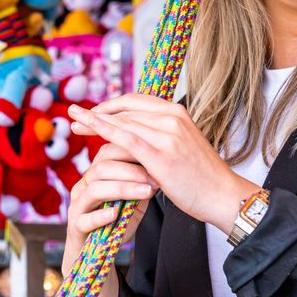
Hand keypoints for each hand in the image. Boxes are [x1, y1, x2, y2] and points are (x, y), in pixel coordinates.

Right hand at [64, 143, 155, 277]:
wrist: (95, 253)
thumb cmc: (115, 222)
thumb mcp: (132, 201)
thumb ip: (139, 185)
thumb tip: (158, 170)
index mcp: (94, 176)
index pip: (107, 153)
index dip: (130, 152)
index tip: (154, 159)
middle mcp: (83, 187)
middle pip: (101, 168)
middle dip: (130, 171)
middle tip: (153, 178)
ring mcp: (78, 207)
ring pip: (95, 190)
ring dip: (122, 189)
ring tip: (145, 192)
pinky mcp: (76, 228)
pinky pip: (85, 219)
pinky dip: (101, 215)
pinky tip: (116, 213)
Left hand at [68, 94, 260, 234]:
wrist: (222, 195)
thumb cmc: (202, 176)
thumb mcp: (181, 145)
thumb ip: (160, 135)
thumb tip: (135, 135)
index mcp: (177, 112)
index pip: (136, 101)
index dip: (111, 105)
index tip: (93, 112)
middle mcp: (172, 117)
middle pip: (125, 109)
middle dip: (97, 113)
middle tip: (75, 119)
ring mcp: (166, 135)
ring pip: (123, 122)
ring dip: (94, 121)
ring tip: (74, 125)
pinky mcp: (160, 154)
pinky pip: (125, 138)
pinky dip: (103, 129)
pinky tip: (87, 128)